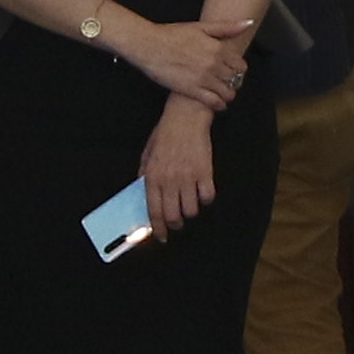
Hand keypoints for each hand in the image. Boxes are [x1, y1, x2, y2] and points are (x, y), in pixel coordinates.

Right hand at [109, 12, 248, 109]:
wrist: (148, 45)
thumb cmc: (172, 34)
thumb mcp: (201, 27)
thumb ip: (226, 27)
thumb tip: (248, 23)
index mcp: (218, 49)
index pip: (241, 66)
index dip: (238, 70)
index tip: (234, 72)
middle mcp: (214, 64)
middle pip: (235, 80)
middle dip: (234, 83)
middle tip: (228, 83)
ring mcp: (203, 78)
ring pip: (227, 92)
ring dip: (228, 94)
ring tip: (223, 93)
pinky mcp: (192, 90)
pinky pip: (213, 102)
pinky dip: (219, 105)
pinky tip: (217, 103)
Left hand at [141, 102, 216, 232]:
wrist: (186, 117)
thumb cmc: (166, 134)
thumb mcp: (147, 154)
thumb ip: (145, 174)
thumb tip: (145, 194)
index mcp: (152, 176)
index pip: (154, 211)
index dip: (158, 228)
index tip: (162, 236)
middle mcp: (170, 180)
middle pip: (173, 216)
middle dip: (175, 225)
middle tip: (177, 223)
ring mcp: (188, 177)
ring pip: (191, 210)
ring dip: (190, 212)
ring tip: (189, 206)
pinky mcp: (205, 172)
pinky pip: (208, 197)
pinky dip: (205, 199)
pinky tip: (202, 193)